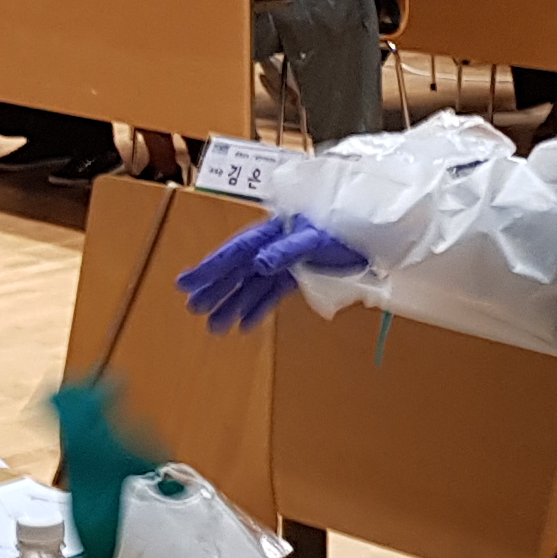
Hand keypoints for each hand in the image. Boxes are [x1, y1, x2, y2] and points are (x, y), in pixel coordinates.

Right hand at [177, 215, 369, 330]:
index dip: (209, 268)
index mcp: (271, 232)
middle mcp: (272, 246)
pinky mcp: (298, 274)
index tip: (185, 283)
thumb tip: (258, 263)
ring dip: (233, 304)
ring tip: (214, 326)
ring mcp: (283, 261)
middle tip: (193, 308)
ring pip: (251, 285)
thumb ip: (287, 250)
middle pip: (237, 270)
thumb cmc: (344, 230)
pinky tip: (245, 325)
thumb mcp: (316, 240)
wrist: (372, 234)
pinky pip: (271, 293)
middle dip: (215, 289)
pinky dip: (258, 308)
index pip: (235, 253)